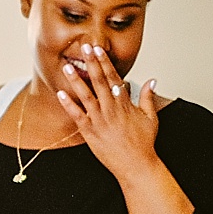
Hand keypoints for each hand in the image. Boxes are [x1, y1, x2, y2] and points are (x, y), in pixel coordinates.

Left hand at [56, 44, 161, 184]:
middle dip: (91, 63)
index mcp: (125, 104)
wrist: (137, 165)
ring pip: (85, 95)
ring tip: (66, 66)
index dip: (105, 62)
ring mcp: (100, 120)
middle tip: (83, 47)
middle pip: (99, 81)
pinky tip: (60, 93)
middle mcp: (111, 109)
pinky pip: (77, 115)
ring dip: (76, 80)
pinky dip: (68, 104)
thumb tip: (152, 80)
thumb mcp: (151, 118)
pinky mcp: (90, 131)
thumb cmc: (144, 143)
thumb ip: (148, 97)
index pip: (114, 77)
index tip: (98, 49)